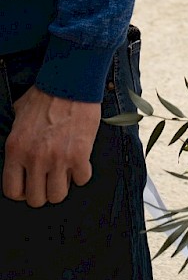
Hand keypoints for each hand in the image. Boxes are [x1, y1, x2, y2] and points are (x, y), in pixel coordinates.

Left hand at [2, 86, 101, 206]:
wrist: (72, 81)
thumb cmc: (47, 93)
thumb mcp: (19, 114)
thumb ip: (17, 137)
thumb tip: (18, 148)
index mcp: (16, 149)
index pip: (13, 191)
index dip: (23, 192)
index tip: (30, 185)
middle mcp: (35, 158)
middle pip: (36, 199)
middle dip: (43, 191)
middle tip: (49, 178)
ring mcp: (58, 158)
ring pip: (58, 195)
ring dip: (62, 184)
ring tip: (65, 171)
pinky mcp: (80, 154)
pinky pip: (81, 179)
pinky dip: (82, 173)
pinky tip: (80, 161)